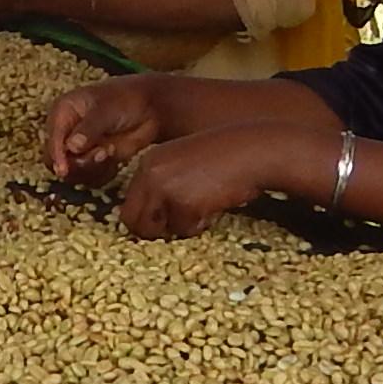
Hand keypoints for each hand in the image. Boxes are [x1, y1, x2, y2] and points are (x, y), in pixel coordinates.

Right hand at [43, 75, 174, 182]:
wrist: (149, 108)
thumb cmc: (125, 99)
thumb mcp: (105, 109)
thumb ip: (89, 128)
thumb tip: (72, 147)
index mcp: (62, 114)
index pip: (53, 140)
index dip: (57, 156)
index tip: (64, 170)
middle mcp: (66, 133)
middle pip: (58, 161)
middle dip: (78, 163)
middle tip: (102, 154)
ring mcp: (80, 149)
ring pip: (75, 173)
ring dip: (93, 167)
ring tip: (110, 150)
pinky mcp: (95, 162)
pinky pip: (91, 178)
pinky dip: (104, 172)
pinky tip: (115, 155)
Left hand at [115, 124, 302, 239]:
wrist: (253, 152)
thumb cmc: (225, 160)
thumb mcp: (186, 164)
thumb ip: (165, 185)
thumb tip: (150, 222)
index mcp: (149, 162)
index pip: (129, 203)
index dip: (146, 218)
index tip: (161, 224)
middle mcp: (150, 173)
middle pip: (132, 221)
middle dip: (154, 231)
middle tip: (177, 227)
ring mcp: (164, 188)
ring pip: (157, 229)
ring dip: (179, 227)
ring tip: (202, 208)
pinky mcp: (183, 203)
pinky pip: (183, 229)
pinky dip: (199, 225)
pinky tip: (213, 206)